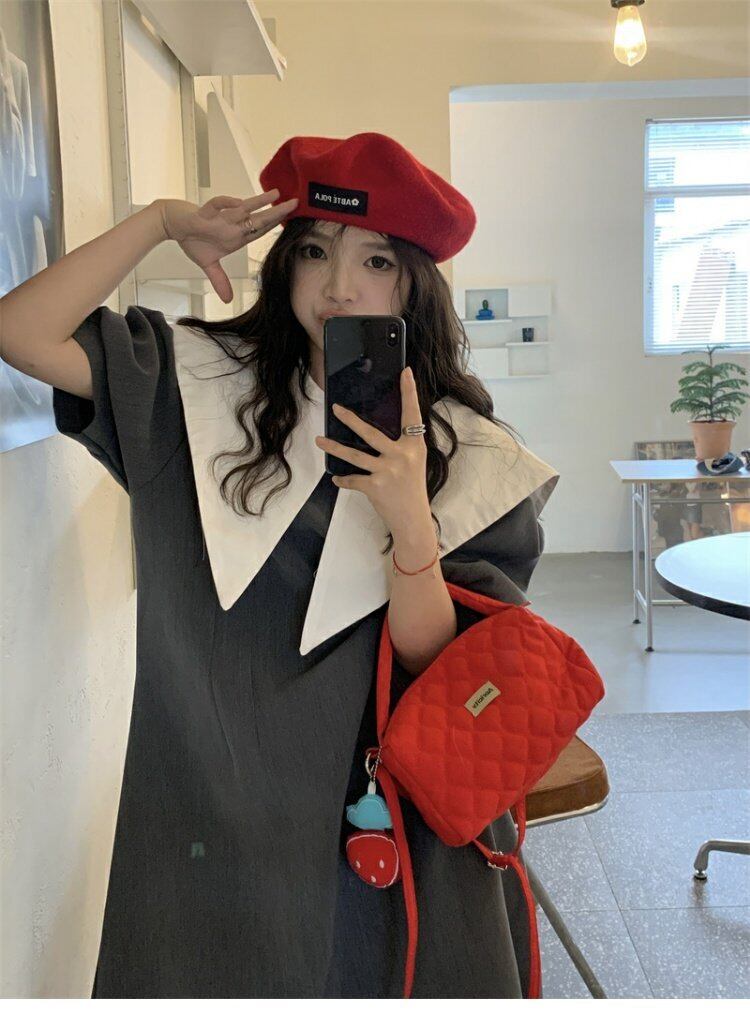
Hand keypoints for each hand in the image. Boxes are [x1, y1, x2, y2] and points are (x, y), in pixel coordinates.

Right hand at [158, 190, 298, 302]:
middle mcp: (231, 225)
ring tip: (275, 194)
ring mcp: (219, 218)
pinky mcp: (204, 213)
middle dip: (277, 212)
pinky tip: (239, 202)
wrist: (173, 224)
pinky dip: (226, 204)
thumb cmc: (193, 238)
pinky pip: (216, 206)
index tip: (293, 219)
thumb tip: (228, 300)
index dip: (276, 225)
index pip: (260, 230)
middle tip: (296, 203)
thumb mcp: (208, 264)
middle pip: (258, 219)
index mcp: (235, 236)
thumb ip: (220, 280)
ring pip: (242, 209)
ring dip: (258, 202)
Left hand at [314, 367, 432, 537]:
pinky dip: (343, 479)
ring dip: (334, 447)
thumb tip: (381, 429)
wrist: (413, 519)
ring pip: (354, 455)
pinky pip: (352, 479)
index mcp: (414, 446)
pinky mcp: (374, 486)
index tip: (406, 373)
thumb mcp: (415, 461)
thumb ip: (403, 444)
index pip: (411, 414)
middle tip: (335, 408)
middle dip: (350, 419)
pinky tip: (336, 477)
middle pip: (370, 433)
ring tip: (320, 440)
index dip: (409, 392)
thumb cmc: (413, 488)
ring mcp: (387, 471)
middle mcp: (401, 456)